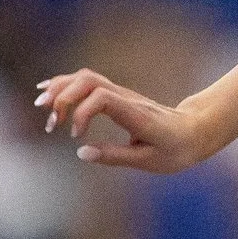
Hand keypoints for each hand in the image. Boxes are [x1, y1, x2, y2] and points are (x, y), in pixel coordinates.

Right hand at [33, 69, 218, 172]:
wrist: (195, 131)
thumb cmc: (176, 149)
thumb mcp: (149, 161)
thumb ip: (115, 157)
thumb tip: (81, 153)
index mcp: (136, 115)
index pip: (102, 98)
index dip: (82, 112)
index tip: (76, 137)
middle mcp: (126, 98)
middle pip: (88, 81)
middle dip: (63, 97)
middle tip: (51, 124)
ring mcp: (122, 94)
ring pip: (86, 77)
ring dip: (61, 89)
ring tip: (42, 107)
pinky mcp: (117, 96)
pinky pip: (88, 83)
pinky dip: (67, 86)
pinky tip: (50, 94)